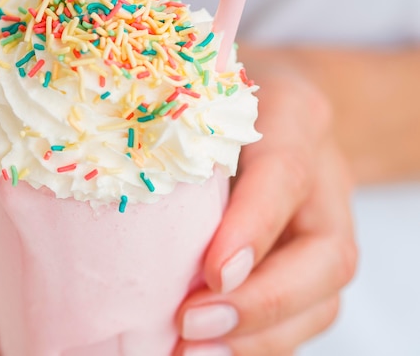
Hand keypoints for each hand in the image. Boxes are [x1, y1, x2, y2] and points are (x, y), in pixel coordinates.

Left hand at [174, 58, 357, 354]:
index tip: (213, 274)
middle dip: (261, 303)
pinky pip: (306, 313)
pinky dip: (257, 341)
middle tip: (190, 327)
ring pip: (322, 297)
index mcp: (295, 118)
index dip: (252, 228)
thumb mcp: (196, 94)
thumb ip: (172, 132)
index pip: (283, 172)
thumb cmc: (220, 99)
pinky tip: (208, 349)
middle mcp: (325, 177)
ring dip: (257, 338)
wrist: (278, 107)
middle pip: (326, 255)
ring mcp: (327, 224)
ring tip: (191, 354)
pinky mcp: (315, 261)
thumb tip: (97, 189)